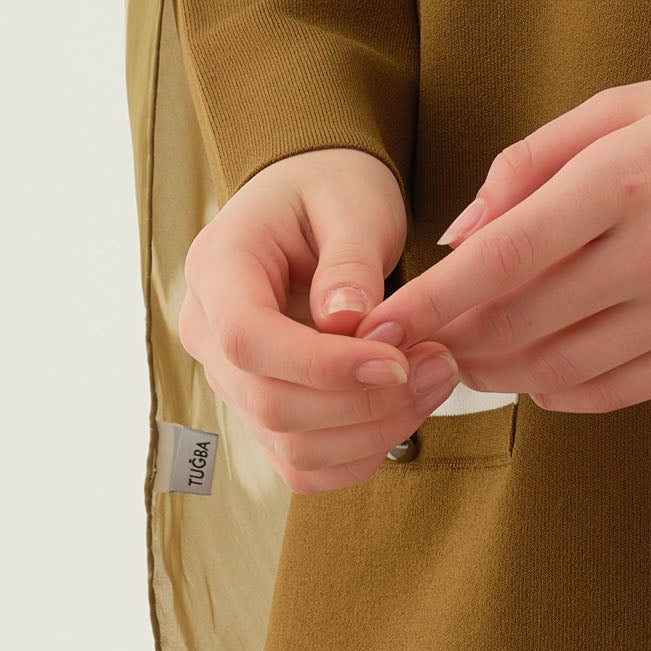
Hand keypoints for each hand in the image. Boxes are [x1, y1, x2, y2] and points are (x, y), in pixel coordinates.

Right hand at [177, 146, 458, 492]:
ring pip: (290, 446)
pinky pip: (303, 463)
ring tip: (437, 377)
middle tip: (441, 364)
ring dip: (373, 431)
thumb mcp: (351, 201)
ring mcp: (231, 379)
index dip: (323, 365)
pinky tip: (407, 407)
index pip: (249, 338)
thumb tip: (348, 323)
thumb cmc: (331, 187)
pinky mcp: (264, 411)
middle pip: (270, 404)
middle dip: (365, 401)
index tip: (398, 360)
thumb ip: (350, 259)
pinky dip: (361, 452)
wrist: (315, 200)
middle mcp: (209, 333)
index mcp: (217, 269)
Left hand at [358, 71, 650, 416]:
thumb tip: (457, 235)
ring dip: (499, 370)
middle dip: (452, 340)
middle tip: (416, 338)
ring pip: (557, 368)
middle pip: (519, 323)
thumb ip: (530, 163)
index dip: (431, 299)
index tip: (378, 322)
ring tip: (473, 352)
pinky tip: (539, 367)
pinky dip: (558, 390)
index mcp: (624, 179)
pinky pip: (611, 391)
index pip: (503, 257)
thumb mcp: (623, 108)